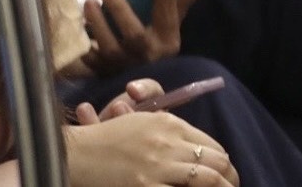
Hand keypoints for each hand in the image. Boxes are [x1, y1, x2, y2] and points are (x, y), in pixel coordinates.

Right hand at [65, 105, 240, 186]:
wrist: (72, 154)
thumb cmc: (105, 140)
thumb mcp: (142, 122)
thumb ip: (170, 133)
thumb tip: (196, 152)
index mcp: (170, 124)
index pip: (213, 147)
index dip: (224, 165)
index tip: (226, 177)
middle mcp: (168, 143)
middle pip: (216, 162)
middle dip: (229, 180)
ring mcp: (156, 167)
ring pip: (206, 179)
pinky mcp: (144, 186)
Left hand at [79, 0, 204, 74]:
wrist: (142, 86)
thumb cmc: (157, 47)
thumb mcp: (173, 25)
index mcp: (166, 40)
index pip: (169, 15)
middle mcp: (146, 54)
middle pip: (133, 33)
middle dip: (119, 9)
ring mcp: (123, 66)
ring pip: (108, 46)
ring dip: (97, 23)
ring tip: (89, 2)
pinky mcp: (103, 73)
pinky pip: (90, 59)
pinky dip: (83, 44)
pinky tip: (76, 28)